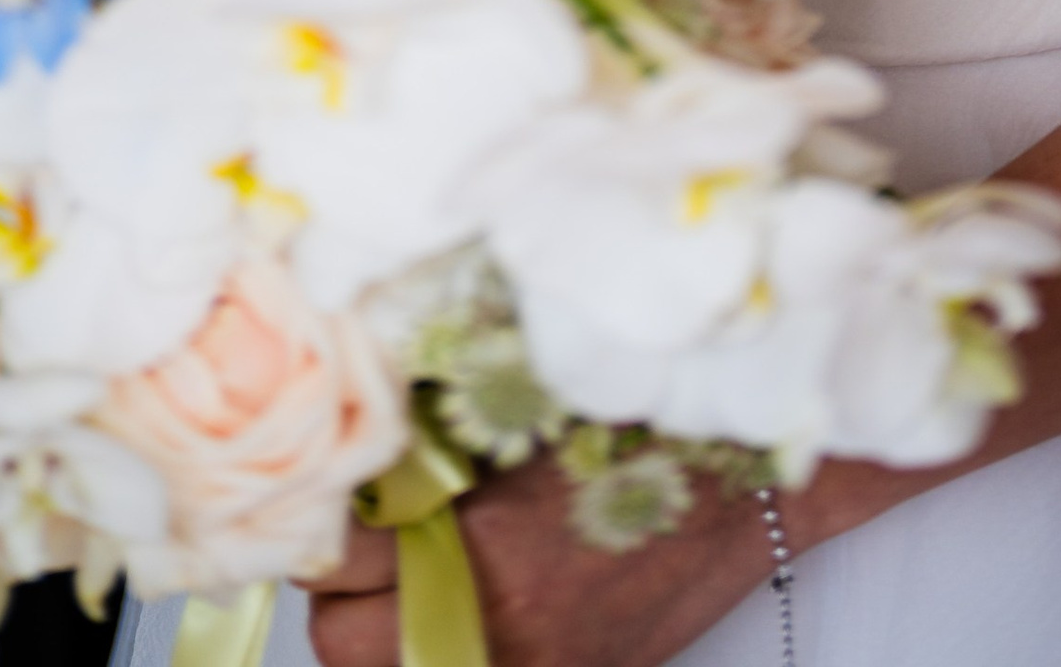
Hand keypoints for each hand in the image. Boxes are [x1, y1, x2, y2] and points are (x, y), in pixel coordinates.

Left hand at [305, 454, 775, 666]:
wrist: (744, 486)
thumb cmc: (641, 428)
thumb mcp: (520, 417)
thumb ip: (431, 450)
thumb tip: (348, 452)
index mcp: (482, 541)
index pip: (334, 561)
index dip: (316, 524)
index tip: (323, 494)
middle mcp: (498, 625)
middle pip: (343, 645)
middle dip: (337, 593)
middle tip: (359, 540)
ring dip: (380, 634)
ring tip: (405, 578)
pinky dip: (438, 651)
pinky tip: (454, 610)